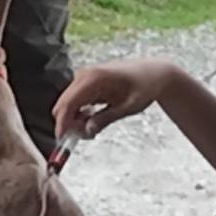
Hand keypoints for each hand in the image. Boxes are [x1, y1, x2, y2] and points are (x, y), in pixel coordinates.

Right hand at [51, 58, 181, 140]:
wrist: (153, 73)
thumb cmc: (144, 87)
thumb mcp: (128, 107)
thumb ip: (106, 118)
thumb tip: (87, 130)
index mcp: (93, 78)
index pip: (68, 104)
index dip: (63, 124)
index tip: (63, 141)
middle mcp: (84, 76)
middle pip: (63, 106)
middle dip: (70, 125)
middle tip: (89, 137)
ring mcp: (83, 79)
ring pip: (67, 106)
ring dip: (75, 121)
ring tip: (95, 129)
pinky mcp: (85, 84)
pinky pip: (74, 103)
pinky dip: (79, 115)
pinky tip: (94, 120)